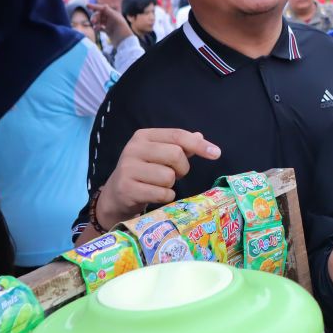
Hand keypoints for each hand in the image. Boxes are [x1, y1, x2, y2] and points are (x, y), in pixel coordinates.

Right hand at [88, 3, 132, 45]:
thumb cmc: (122, 30)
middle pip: (99, 15)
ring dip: (95, 22)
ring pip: (98, 21)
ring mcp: (109, 25)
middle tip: (93, 21)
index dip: (95, 6)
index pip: (103, 8)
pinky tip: (96, 29)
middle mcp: (112, 19)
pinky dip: (96, 27)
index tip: (86, 5)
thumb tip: (104, 6)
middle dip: (95, 17)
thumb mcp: (116, 20)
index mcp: (114, 14)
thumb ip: (110, 13)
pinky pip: (99, 27)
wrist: (125, 42)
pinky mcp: (108, 31)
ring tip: (95, 27)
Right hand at [96, 129, 220, 226]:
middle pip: (175, 154)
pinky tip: (154, 195)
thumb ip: (180, 146)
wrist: (116, 196)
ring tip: (158, 185)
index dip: (199, 144)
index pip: (177, 135)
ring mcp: (128, 169)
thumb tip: (200, 137)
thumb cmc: (144, 173)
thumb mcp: (159, 155)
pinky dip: (165, 197)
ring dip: (170, 185)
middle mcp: (133, 149)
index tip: (216, 153)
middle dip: (182, 168)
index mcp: (143, 136)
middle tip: (175, 175)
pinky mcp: (127, 189)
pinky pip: (162, 193)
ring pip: (169, 176)